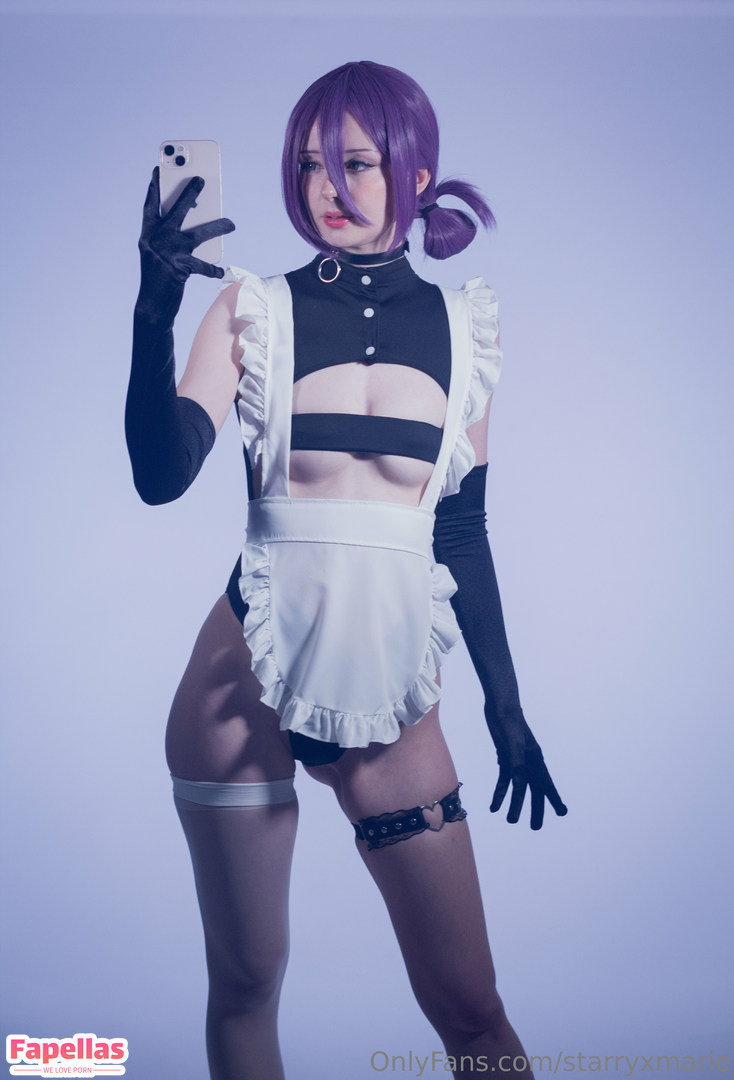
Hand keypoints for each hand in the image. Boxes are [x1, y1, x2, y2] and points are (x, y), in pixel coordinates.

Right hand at [137, 167, 234, 322]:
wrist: (151, 306)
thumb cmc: (158, 278)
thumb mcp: (158, 253)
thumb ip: (170, 236)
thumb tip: (197, 220)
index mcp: (147, 234)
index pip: (150, 205)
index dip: (154, 187)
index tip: (157, 170)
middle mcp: (155, 239)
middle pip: (176, 210)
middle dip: (189, 193)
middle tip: (201, 180)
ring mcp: (167, 253)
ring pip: (197, 234)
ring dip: (217, 227)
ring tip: (231, 224)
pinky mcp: (178, 268)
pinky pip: (202, 265)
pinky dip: (213, 269)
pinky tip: (222, 271)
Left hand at [486, 705, 567, 829]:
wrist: (500, 706)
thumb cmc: (509, 721)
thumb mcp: (513, 742)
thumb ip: (517, 762)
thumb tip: (519, 783)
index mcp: (536, 759)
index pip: (546, 784)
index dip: (553, 799)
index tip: (562, 813)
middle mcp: (529, 762)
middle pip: (534, 790)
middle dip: (535, 809)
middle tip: (535, 827)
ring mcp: (518, 761)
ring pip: (519, 788)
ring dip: (515, 804)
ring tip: (511, 820)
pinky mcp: (505, 758)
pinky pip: (504, 780)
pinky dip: (500, 793)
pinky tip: (494, 806)